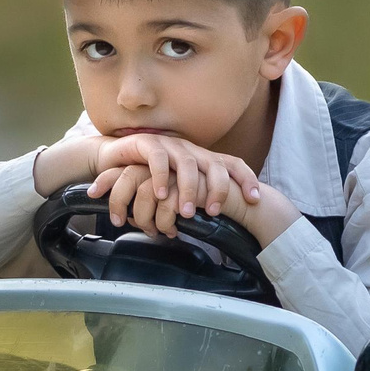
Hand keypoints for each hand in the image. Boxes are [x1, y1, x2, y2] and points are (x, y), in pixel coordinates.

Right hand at [86, 133, 263, 237]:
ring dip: (188, 189)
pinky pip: (158, 159)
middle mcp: (190, 150)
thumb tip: (216, 226)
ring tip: (185, 212)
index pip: (231, 164)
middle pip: (214, 164)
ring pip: (187, 163)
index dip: (246, 179)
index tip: (254, 199)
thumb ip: (195, 200)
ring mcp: (170, 146)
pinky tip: (160, 195)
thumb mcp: (177, 190)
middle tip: (213, 212)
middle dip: (218, 189)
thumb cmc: (149, 179)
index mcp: (202, 159)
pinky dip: (160, 177)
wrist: (114, 162)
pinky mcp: (147, 144)